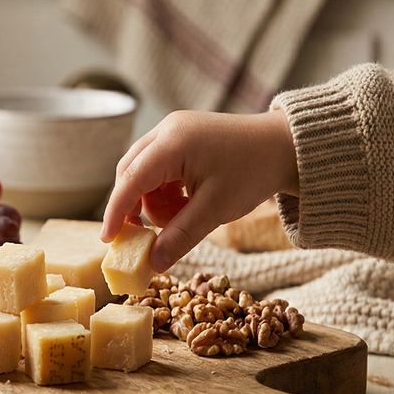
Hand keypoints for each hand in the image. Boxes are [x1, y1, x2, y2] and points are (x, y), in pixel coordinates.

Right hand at [101, 109, 298, 270]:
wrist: (286, 146)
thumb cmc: (253, 172)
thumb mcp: (216, 210)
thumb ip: (180, 236)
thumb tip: (153, 264)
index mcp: (173, 143)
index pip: (130, 180)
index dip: (116, 212)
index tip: (108, 239)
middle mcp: (166, 130)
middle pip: (130, 173)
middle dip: (136, 207)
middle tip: (145, 237)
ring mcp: (172, 129)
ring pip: (143, 172)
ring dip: (154, 201)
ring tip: (182, 217)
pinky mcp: (180, 135)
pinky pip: (158, 167)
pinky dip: (165, 190)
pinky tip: (186, 203)